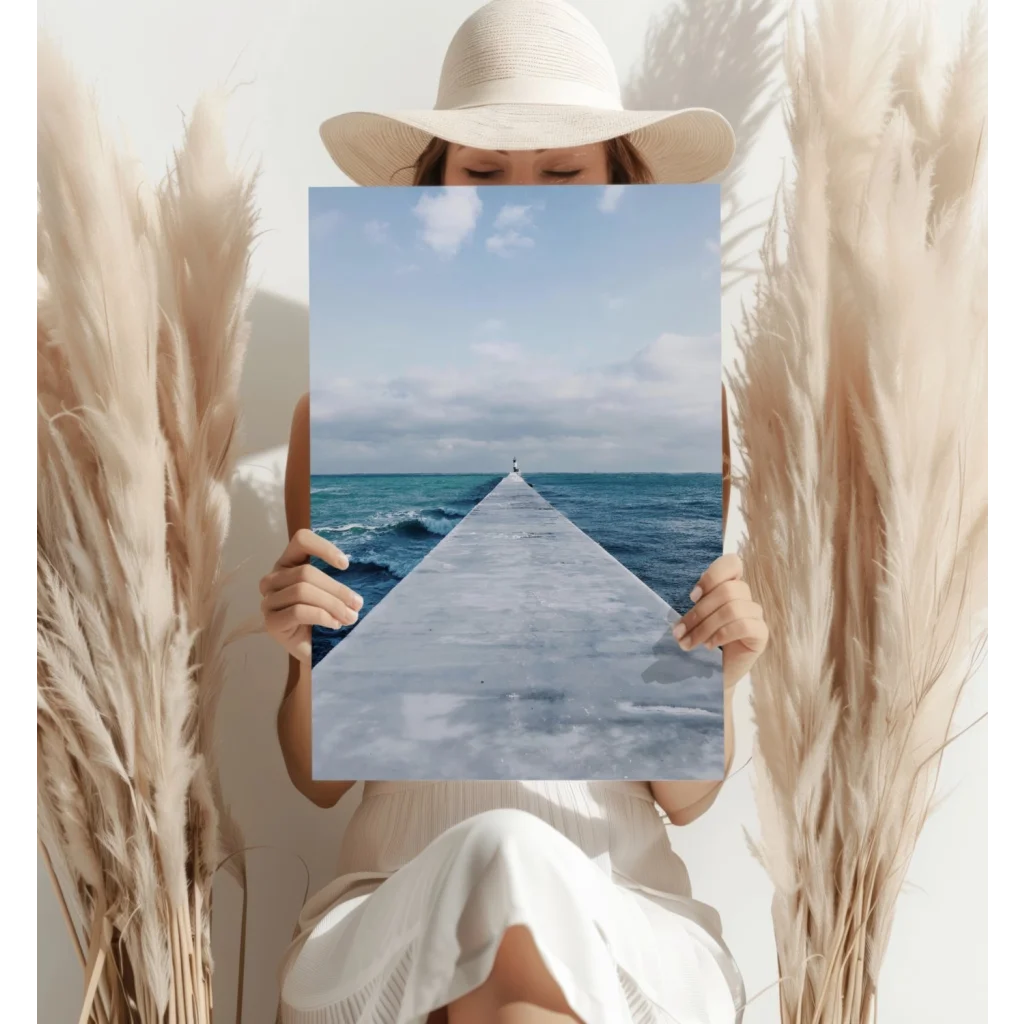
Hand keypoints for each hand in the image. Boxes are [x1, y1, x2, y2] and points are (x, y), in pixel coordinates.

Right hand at [259, 529, 362, 661]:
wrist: (316, 653)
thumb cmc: (325, 619)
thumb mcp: (331, 594)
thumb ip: (335, 582)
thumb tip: (353, 584)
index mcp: (288, 564)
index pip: (301, 540)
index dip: (324, 548)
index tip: (346, 565)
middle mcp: (273, 579)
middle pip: (306, 573)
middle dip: (337, 589)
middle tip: (357, 605)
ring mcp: (269, 601)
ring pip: (303, 591)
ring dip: (333, 605)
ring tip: (350, 618)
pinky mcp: (271, 622)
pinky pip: (299, 611)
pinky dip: (322, 616)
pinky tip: (334, 625)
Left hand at [672, 553, 767, 688]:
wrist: (712, 676)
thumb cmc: (702, 644)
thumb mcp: (696, 619)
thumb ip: (698, 603)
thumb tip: (694, 596)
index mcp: (730, 588)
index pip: (732, 563)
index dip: (712, 576)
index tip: (693, 596)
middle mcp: (746, 598)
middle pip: (727, 590)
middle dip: (698, 612)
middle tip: (679, 632)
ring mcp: (756, 616)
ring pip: (732, 609)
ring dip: (704, 627)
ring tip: (688, 643)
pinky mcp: (761, 634)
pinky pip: (744, 625)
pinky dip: (722, 634)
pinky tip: (709, 646)